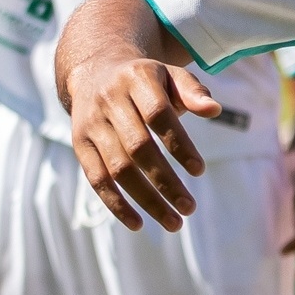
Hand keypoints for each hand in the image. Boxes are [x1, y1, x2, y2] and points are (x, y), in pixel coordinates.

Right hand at [67, 52, 218, 230]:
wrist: (95, 71)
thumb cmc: (145, 80)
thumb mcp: (169, 76)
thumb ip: (192, 91)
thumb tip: (214, 110)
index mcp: (137, 79)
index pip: (158, 114)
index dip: (178, 144)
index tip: (199, 171)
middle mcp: (110, 100)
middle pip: (138, 147)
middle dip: (165, 182)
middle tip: (189, 208)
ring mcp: (92, 123)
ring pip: (118, 168)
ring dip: (146, 200)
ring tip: (173, 222)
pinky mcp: (80, 143)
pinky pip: (96, 179)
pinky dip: (116, 204)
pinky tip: (138, 223)